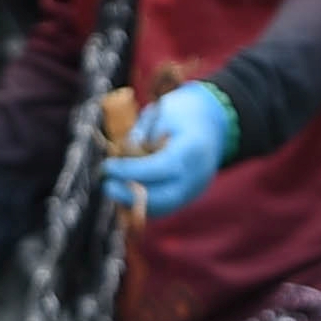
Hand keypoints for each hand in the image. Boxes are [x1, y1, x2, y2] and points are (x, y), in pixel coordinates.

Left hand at [101, 81, 234, 219]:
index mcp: (192, 149)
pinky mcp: (189, 195)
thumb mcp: (160, 114)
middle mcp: (197, 174)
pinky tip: (124, 192)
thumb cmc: (182, 114)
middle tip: (107, 186)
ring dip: (134, 202)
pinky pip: (164, 206)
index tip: (108, 167)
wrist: (213, 123)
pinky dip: (143, 204)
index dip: (131, 171)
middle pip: (165, 197)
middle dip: (132, 196)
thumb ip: (141, 135)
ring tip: (114, 187)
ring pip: (163, 206)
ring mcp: (195, 188)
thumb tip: (123, 156)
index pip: (161, 167)